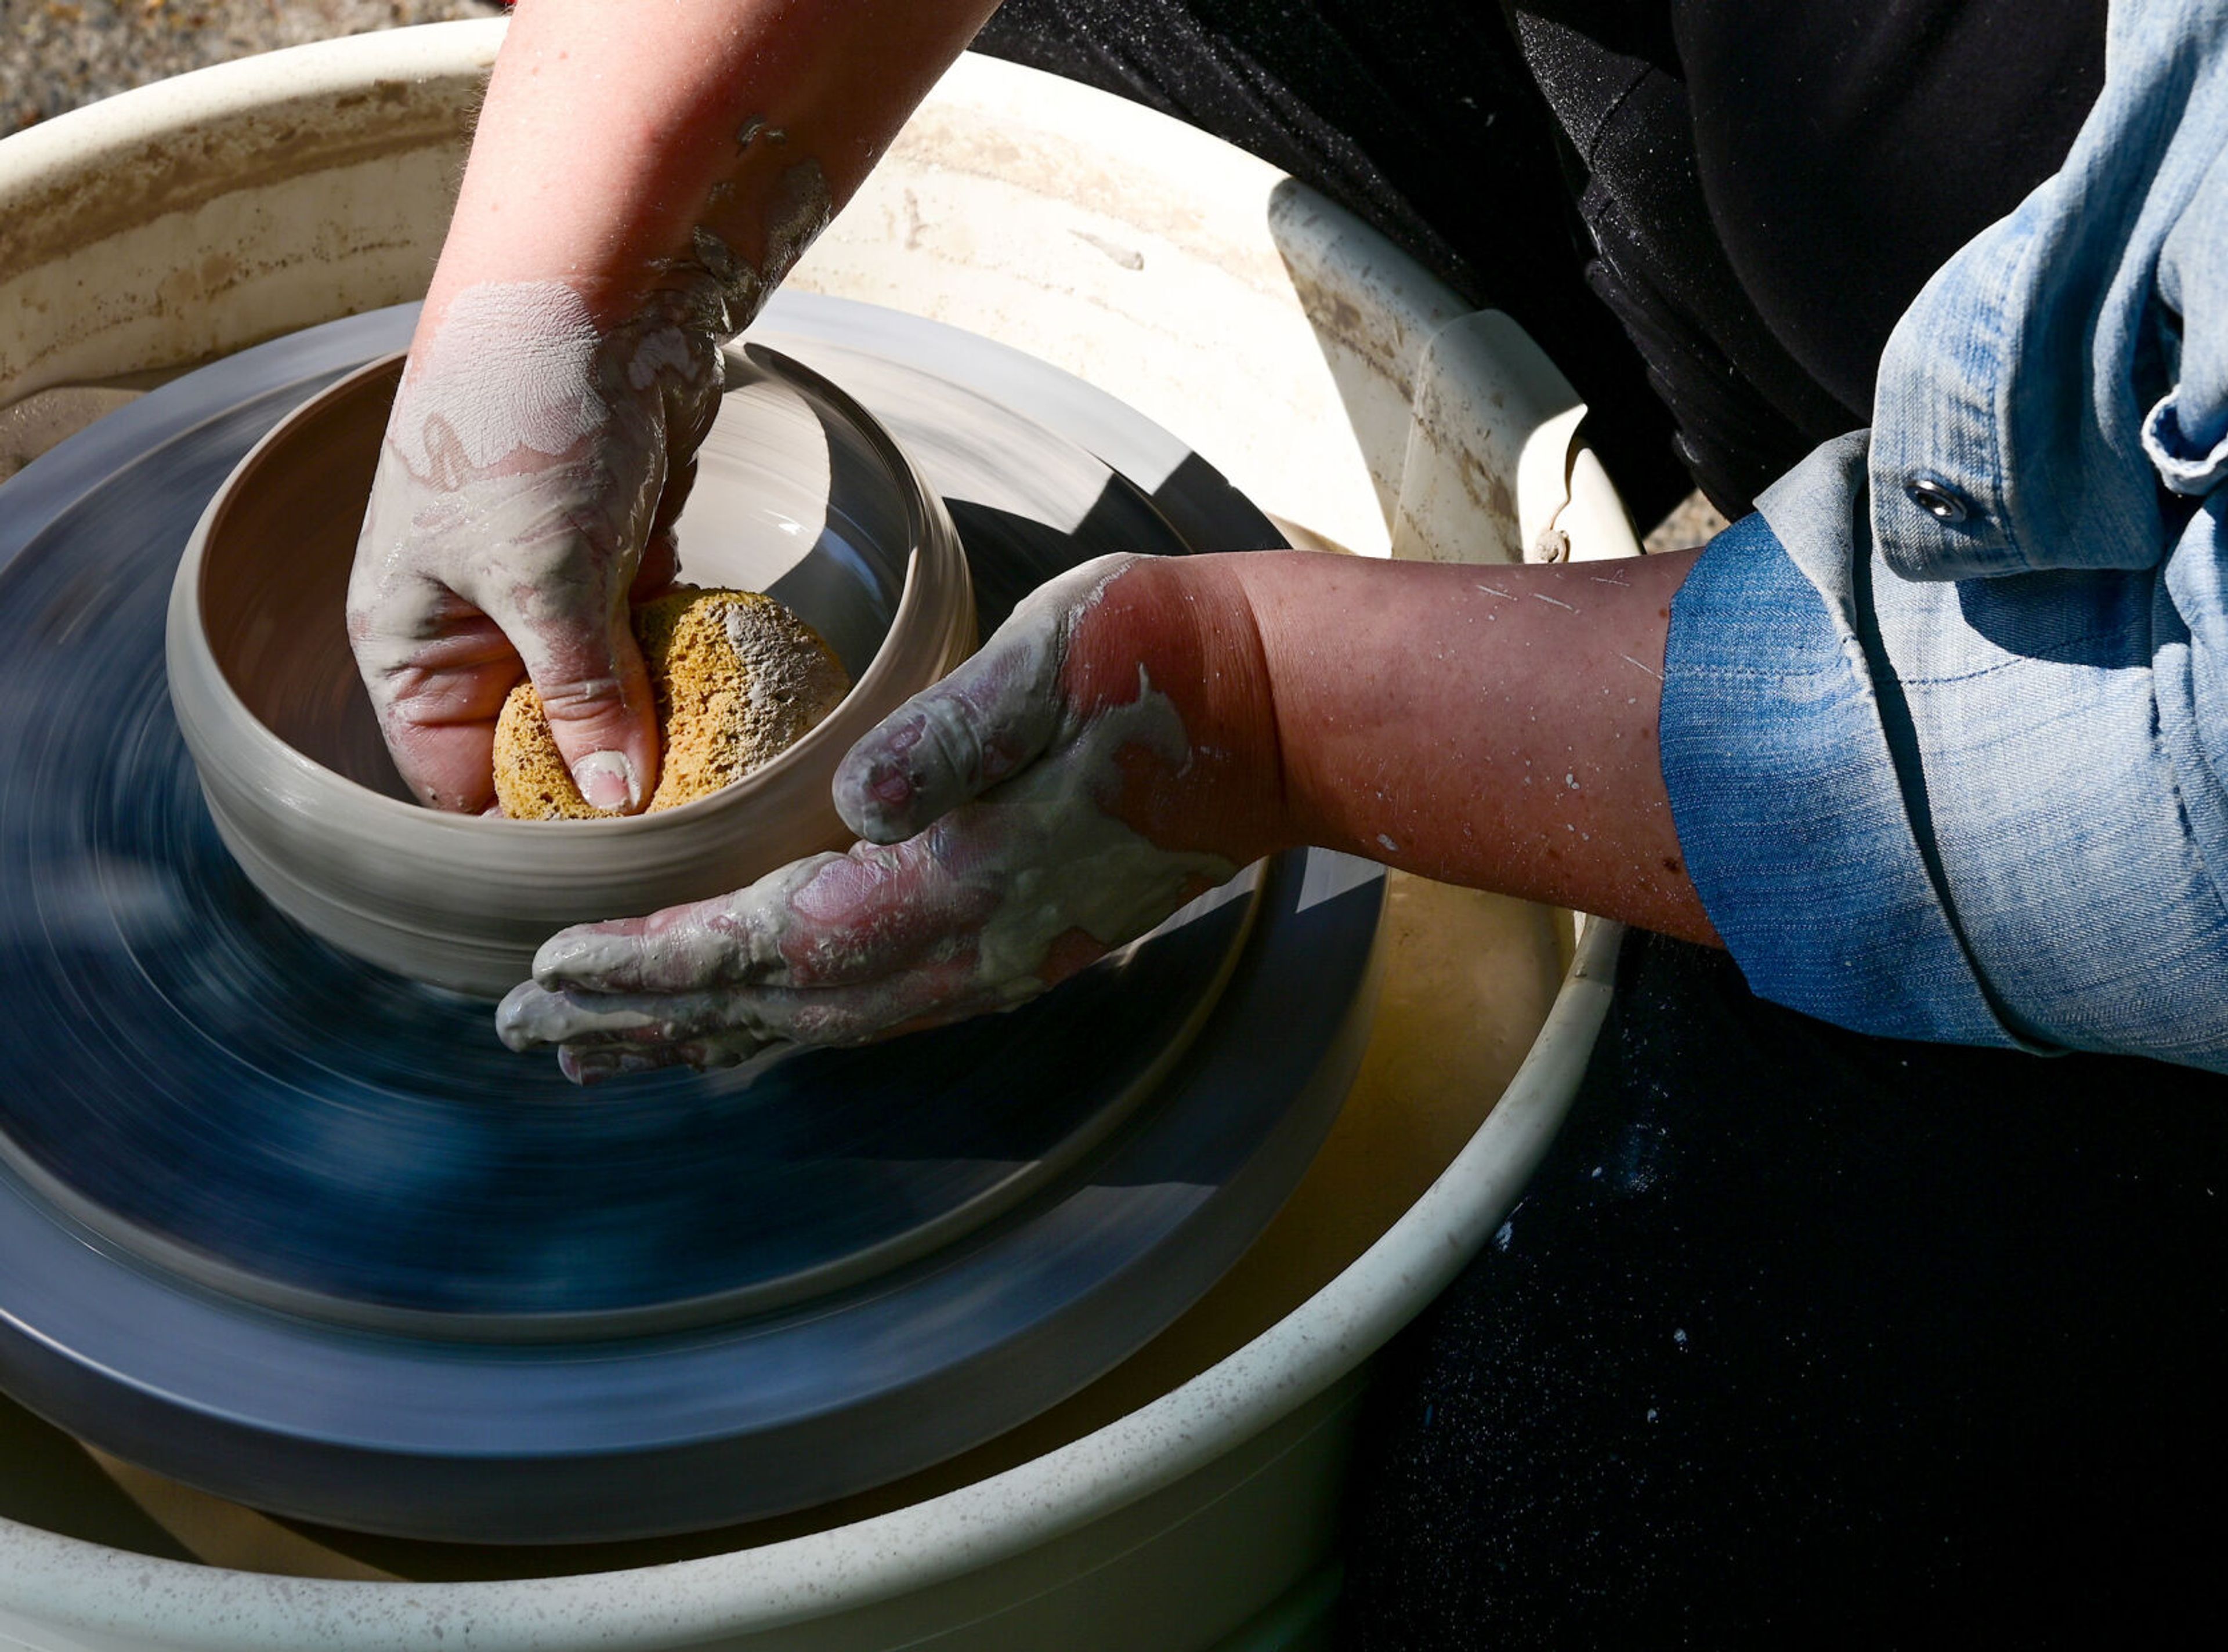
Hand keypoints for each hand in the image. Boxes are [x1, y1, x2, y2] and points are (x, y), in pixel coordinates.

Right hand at [347, 281, 722, 812]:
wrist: (599, 297)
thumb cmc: (526, 425)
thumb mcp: (546, 578)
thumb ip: (583, 697)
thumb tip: (618, 801)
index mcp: (415, 647)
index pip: (462, 783)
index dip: (534, 826)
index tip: (618, 861)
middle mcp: (476, 633)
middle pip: (542, 750)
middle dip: (608, 781)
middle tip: (687, 819)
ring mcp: (551, 598)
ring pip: (607, 702)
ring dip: (657, 725)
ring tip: (718, 761)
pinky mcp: (619, 565)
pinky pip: (650, 649)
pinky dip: (684, 666)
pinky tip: (727, 686)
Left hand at [495, 553, 1289, 1081]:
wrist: (1276, 715)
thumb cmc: (1161, 664)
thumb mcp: (1058, 662)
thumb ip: (956, 737)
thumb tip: (854, 803)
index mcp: (957, 883)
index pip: (768, 946)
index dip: (654, 964)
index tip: (551, 973)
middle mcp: (969, 950)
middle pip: (774, 1010)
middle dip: (648, 1019)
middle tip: (532, 1034)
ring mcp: (998, 961)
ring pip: (819, 1024)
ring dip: (707, 1034)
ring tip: (611, 1048)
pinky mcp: (1019, 944)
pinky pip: (871, 1009)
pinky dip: (783, 1022)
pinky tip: (753, 1018)